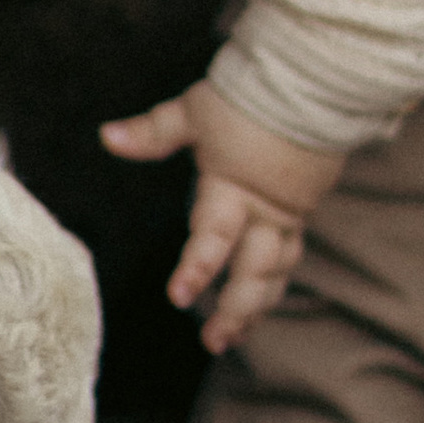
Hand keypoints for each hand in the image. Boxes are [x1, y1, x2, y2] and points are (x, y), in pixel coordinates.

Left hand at [100, 80, 339, 355]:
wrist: (316, 80)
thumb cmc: (251, 95)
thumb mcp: (196, 111)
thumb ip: (154, 132)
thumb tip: (108, 137)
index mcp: (233, 185)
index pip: (214, 236)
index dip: (197, 268)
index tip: (178, 297)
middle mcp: (265, 207)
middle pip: (255, 270)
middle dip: (235, 310)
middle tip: (214, 342)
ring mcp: (290, 210)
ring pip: (278, 269)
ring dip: (258, 304)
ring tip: (238, 334)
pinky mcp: (306, 206)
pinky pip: (291, 252)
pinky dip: (276, 279)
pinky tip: (263, 295)